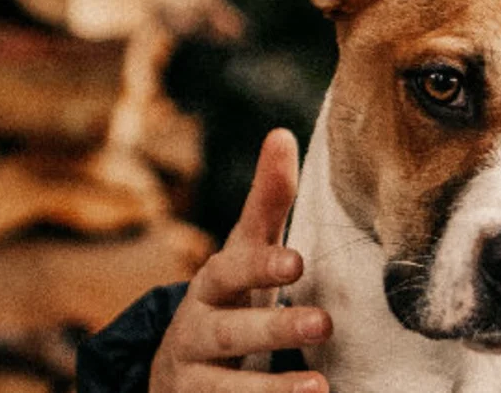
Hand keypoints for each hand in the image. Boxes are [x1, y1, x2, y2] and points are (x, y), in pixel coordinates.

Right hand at [149, 128, 330, 392]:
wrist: (176, 373)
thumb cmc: (227, 301)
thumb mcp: (243, 255)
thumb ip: (267, 203)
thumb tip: (281, 134)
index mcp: (211, 286)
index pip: (230, 271)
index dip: (260, 266)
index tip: (296, 261)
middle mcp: (195, 331)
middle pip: (228, 330)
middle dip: (273, 328)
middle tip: (324, 323)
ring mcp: (194, 378)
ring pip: (225, 387)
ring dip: (269, 391)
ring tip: (318, 389)